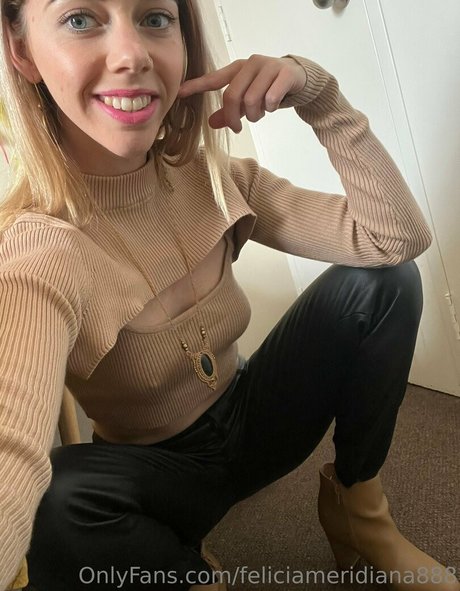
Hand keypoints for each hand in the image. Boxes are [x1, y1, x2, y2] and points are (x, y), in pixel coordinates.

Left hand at [178, 55, 306, 132]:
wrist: (301, 79)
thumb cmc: (270, 89)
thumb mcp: (248, 99)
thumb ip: (231, 111)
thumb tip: (211, 123)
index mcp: (238, 69)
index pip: (214, 79)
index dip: (196, 86)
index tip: (179, 93)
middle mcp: (251, 64)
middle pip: (232, 95)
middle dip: (233, 117)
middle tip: (237, 128)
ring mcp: (268, 66)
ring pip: (252, 100)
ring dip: (255, 115)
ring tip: (261, 113)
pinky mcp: (285, 74)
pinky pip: (271, 99)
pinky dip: (271, 108)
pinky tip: (275, 105)